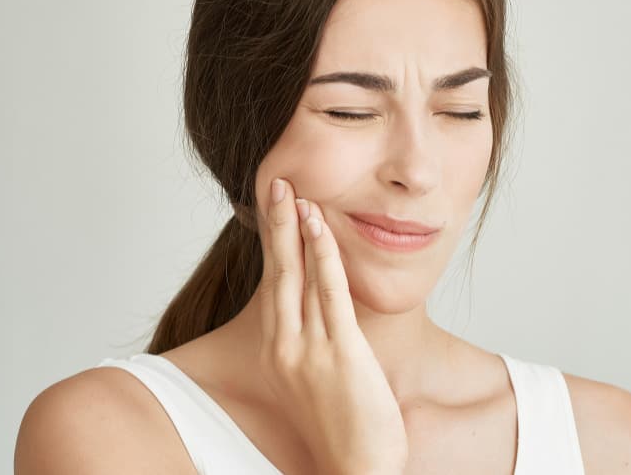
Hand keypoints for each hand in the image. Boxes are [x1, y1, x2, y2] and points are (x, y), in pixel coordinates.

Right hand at [255, 177, 407, 474]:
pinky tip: (320, 228)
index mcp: (279, 351)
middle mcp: (286, 347)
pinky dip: (322, 257)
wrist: (356, 469)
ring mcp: (309, 350)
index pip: (274, 284)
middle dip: (276, 225)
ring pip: (300, 277)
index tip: (274, 207)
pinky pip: (329, 295)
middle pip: (278, 273)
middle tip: (275, 183)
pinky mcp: (339, 354)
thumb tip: (322, 308)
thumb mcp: (320, 377)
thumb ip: (317, 340)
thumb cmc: (343, 428)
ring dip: (298, 231)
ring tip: (295, 193)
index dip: (274, 243)